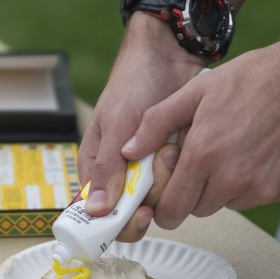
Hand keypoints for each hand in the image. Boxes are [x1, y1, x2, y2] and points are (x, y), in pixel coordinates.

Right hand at [78, 15, 205, 240]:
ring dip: (170, 179)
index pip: (101, 215)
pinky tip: (182, 147)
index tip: (141, 213)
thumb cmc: (132, 84)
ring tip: (172, 147)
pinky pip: (179, 182)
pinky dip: (184, 170)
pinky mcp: (171, 162)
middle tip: (162, 170)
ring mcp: (147, 169)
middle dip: (152, 196)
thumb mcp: (115, 125)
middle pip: (134, 212)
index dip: (120, 222)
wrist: (168, 56)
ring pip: (159, 198)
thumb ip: (107, 168)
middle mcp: (121, 174)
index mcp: (96, 169)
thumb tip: (95, 211)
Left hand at [120, 34, 279, 229]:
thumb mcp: (197, 91)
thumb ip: (156, 124)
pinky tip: (270, 150)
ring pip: (232, 204)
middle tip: (210, 158)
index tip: (170, 196)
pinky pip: (265, 197)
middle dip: (197, 191)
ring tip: (242, 147)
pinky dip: (263, 182)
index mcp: (205, 156)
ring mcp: (266, 189)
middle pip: (200, 209)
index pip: (172, 209)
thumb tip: (128, 150)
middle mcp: (234, 179)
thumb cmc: (256, 78)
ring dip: (230, 186)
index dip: (167, 205)